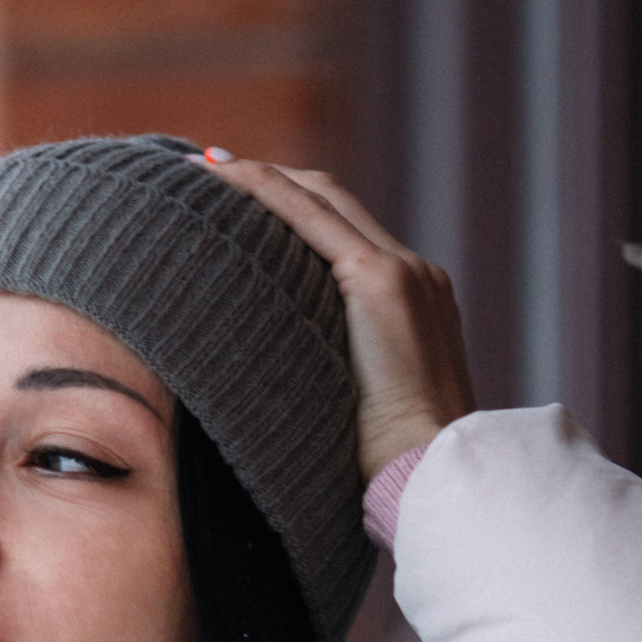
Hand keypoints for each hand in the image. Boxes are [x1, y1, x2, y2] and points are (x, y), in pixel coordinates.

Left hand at [200, 156, 474, 482]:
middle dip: (274, 183)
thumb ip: (335, 376)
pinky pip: (312, 217)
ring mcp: (402, 272)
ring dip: (263, 178)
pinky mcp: (381, 282)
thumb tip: (282, 387)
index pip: (346, 236)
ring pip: (323, 200)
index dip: (292, 210)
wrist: (433, 473)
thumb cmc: (390, 467)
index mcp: (414, 301)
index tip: (242, 201)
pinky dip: (266, 190)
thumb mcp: (360, 410)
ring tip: (208, 168)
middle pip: (335, 204)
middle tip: (213, 171)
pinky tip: (223, 178)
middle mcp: (415, 273)